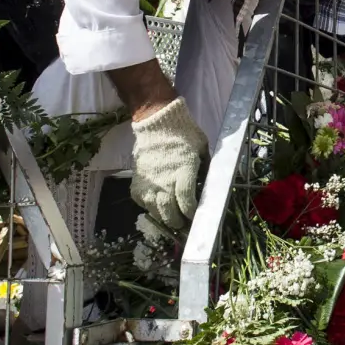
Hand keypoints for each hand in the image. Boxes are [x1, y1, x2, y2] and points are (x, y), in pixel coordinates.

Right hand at [128, 97, 207, 230]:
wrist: (157, 122)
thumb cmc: (184, 133)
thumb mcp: (203, 148)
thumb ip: (205, 168)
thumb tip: (208, 185)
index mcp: (184, 170)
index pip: (186, 201)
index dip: (191, 212)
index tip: (194, 215)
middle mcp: (165, 180)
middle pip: (170, 211)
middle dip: (178, 221)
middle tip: (183, 222)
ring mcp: (149, 183)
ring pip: (156, 211)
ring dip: (164, 217)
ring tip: (171, 217)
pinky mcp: (137, 182)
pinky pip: (143, 203)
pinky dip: (150, 208)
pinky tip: (157, 205)